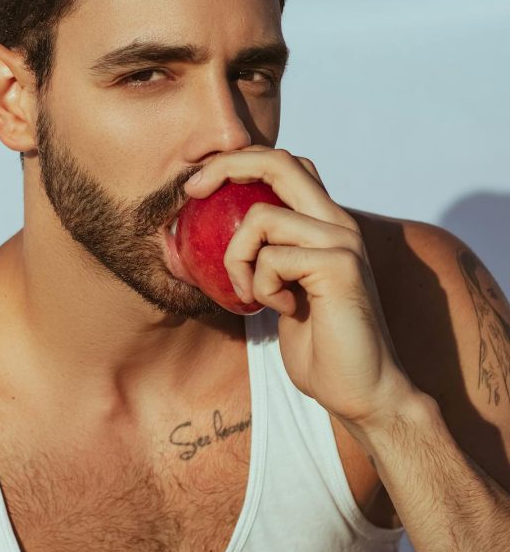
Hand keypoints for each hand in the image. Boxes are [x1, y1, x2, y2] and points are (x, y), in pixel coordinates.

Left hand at [183, 146, 419, 435]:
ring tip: (250, 295)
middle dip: (225, 166)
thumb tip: (202, 236)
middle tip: (191, 190)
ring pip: (260, 216)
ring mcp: (342, 241)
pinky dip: (261, 287)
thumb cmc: (319, 348)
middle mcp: (337, 222)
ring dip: (237, 259)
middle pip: (277, 162)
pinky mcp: (340, 265)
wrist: (362, 391)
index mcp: (324, 223)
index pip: (284, 164)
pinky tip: (283, 310)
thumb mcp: (279, 290)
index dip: (238, 161)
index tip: (197, 185)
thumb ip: (263, 257)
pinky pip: (272, 259)